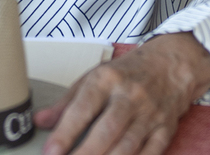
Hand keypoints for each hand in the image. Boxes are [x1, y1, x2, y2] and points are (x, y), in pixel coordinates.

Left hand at [34, 32, 209, 154]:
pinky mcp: (166, 129)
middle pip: (107, 130)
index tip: (50, 152)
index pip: (82, 109)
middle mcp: (129, 96)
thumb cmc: (124, 73)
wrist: (170, 64)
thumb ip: (66, 103)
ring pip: (129, 145)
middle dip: (86, 153)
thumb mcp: (92, 78)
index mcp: (105, 80)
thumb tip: (39, 121)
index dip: (65, 133)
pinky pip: (152, 152)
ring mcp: (150, 114)